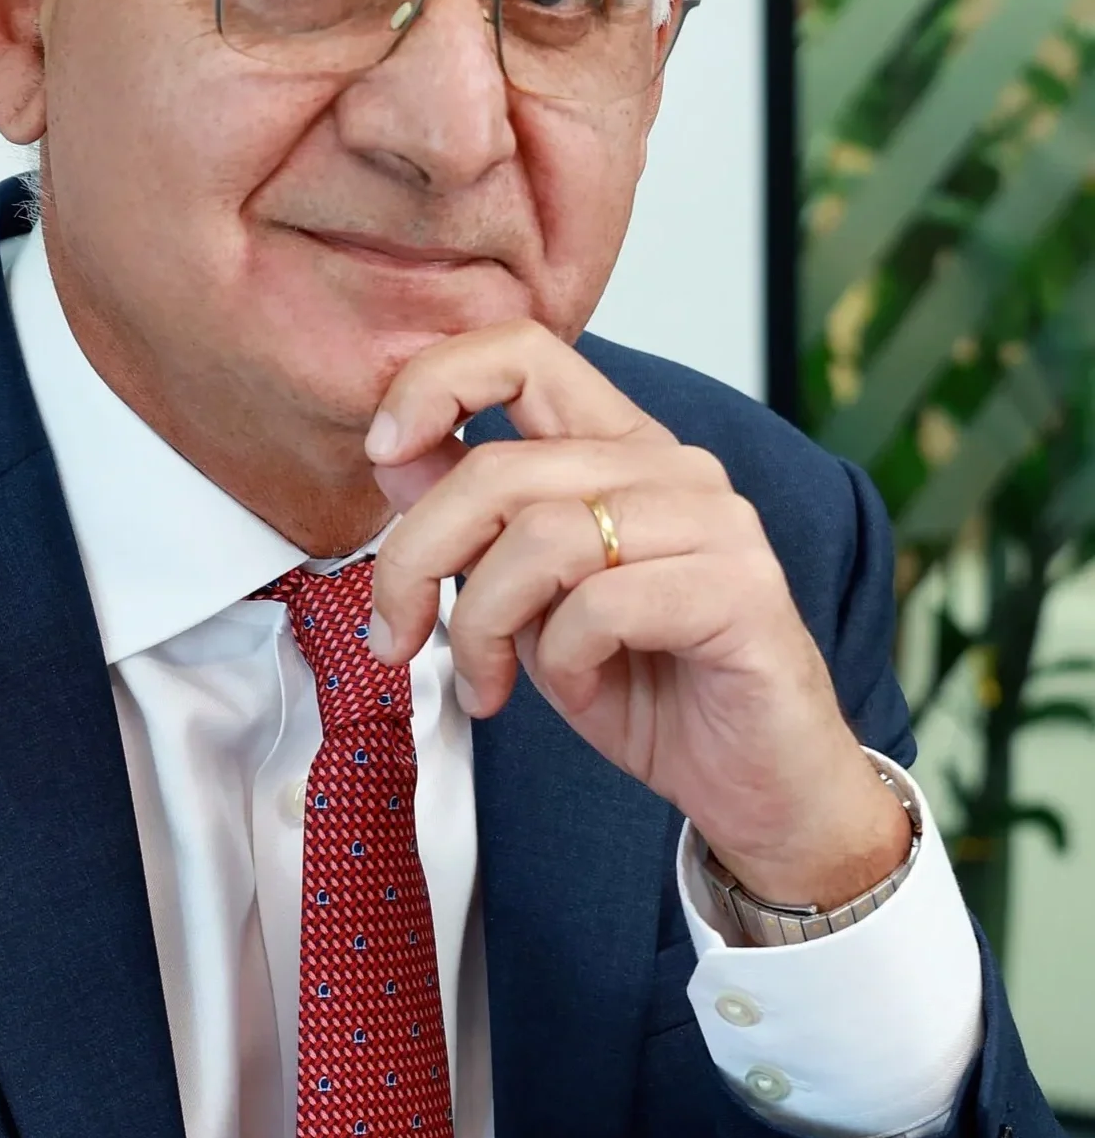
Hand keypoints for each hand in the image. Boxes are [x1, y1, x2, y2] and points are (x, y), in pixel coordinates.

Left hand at [364, 321, 911, 909]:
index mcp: (621, 449)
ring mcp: (715, 523)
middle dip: (418, 559)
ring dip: (483, 626)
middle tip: (395, 636)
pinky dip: (562, 663)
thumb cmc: (648, 686)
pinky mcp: (740, 591)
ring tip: (488, 683)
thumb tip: (395, 454)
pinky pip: (600, 606)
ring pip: (542, 537)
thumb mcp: (528, 602)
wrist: (758, 786)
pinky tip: (578, 693)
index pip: (524, 352)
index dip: (435, 383)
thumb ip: (475, 525)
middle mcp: (673, 468)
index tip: (380, 451)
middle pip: (501, 469)